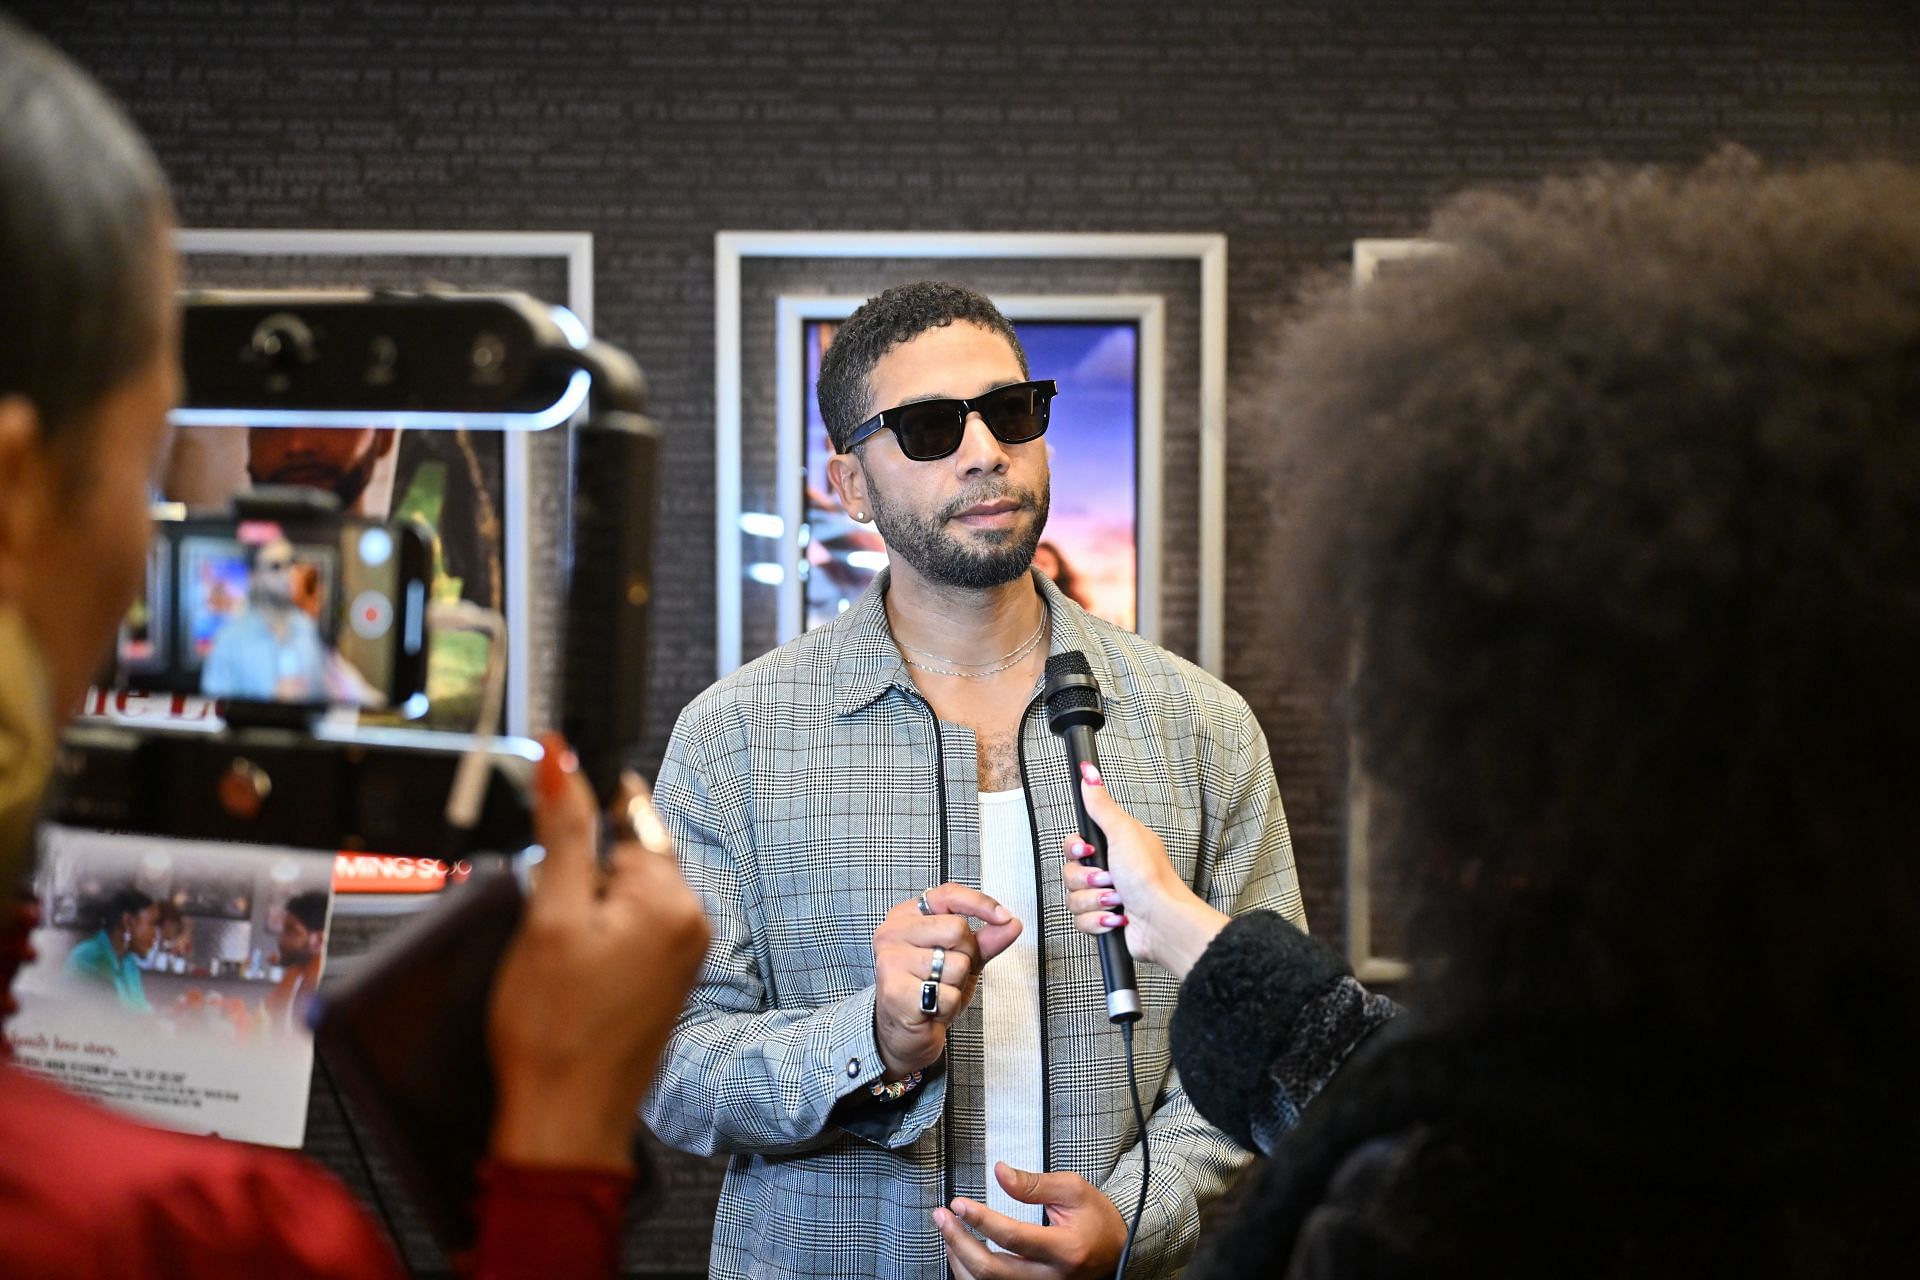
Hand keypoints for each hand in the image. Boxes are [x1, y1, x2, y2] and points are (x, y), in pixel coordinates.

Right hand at [488, 735, 709, 1168]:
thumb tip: (562, 758)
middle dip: (578, 881)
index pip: (625, 821)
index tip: (553, 855)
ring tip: (558, 964)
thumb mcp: (547, 916)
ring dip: (582, 914)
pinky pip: (625, 934)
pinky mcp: (665, 982)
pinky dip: (592, 944)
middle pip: (623, 859)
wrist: (565, 1121)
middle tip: (550, 933)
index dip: (576, 834)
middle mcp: (691, 924)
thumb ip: (560, 830)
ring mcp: (681, 956)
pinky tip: (572, 982)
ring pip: (620, 898)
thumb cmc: (554, 1035)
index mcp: (673, 901)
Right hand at [872, 883, 1021, 1078]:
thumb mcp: (961, 959)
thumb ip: (985, 941)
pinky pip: (947, 994)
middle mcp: (893, 933)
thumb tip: (1011, 924)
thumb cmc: (929, 989)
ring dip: (956, 986)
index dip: (980, 904)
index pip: (948, 895)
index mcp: (906, 916)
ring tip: (937, 992)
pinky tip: (931, 1008)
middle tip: (947, 974)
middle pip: (957, 929)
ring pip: (956, 964)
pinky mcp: (895, 991)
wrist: (904, 1032)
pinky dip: (948, 1008)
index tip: (1004, 917)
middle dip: (966, 957)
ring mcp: (891, 961)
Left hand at [935, 1162, 1126, 1279]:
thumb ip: (1034, 1183)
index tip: (958, 1204)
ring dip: (960, 1258)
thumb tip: (999, 1173)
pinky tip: (960, 1252)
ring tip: (947, 1231)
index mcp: (1065, 1249)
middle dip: (959, 1242)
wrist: (1118, 1250)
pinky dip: (970, 1273)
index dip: (981, 1220)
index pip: (1013, 1237)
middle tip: (942, 1216)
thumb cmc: (1096, 1219)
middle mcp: (1051, 1278)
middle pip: (992, 1270)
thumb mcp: (1073, 1190)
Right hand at [1063, 761, 1227, 978]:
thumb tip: (1089, 772)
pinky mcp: (1104, 921)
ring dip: (1095, 901)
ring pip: (1073, 899)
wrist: (1162, 922)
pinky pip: (1080, 921)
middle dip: (1087, 879)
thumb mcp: (1123, 832)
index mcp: (1115, 846)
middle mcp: (1110, 870)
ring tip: (1118, 900)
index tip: (1086, 850)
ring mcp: (1106, 897)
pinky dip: (1098, 921)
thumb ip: (1101, 804)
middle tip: (1110, 878)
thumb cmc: (1150, 878)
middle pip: (1070, 872)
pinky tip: (1117, 918)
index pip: (1074, 844)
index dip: (1074, 849)